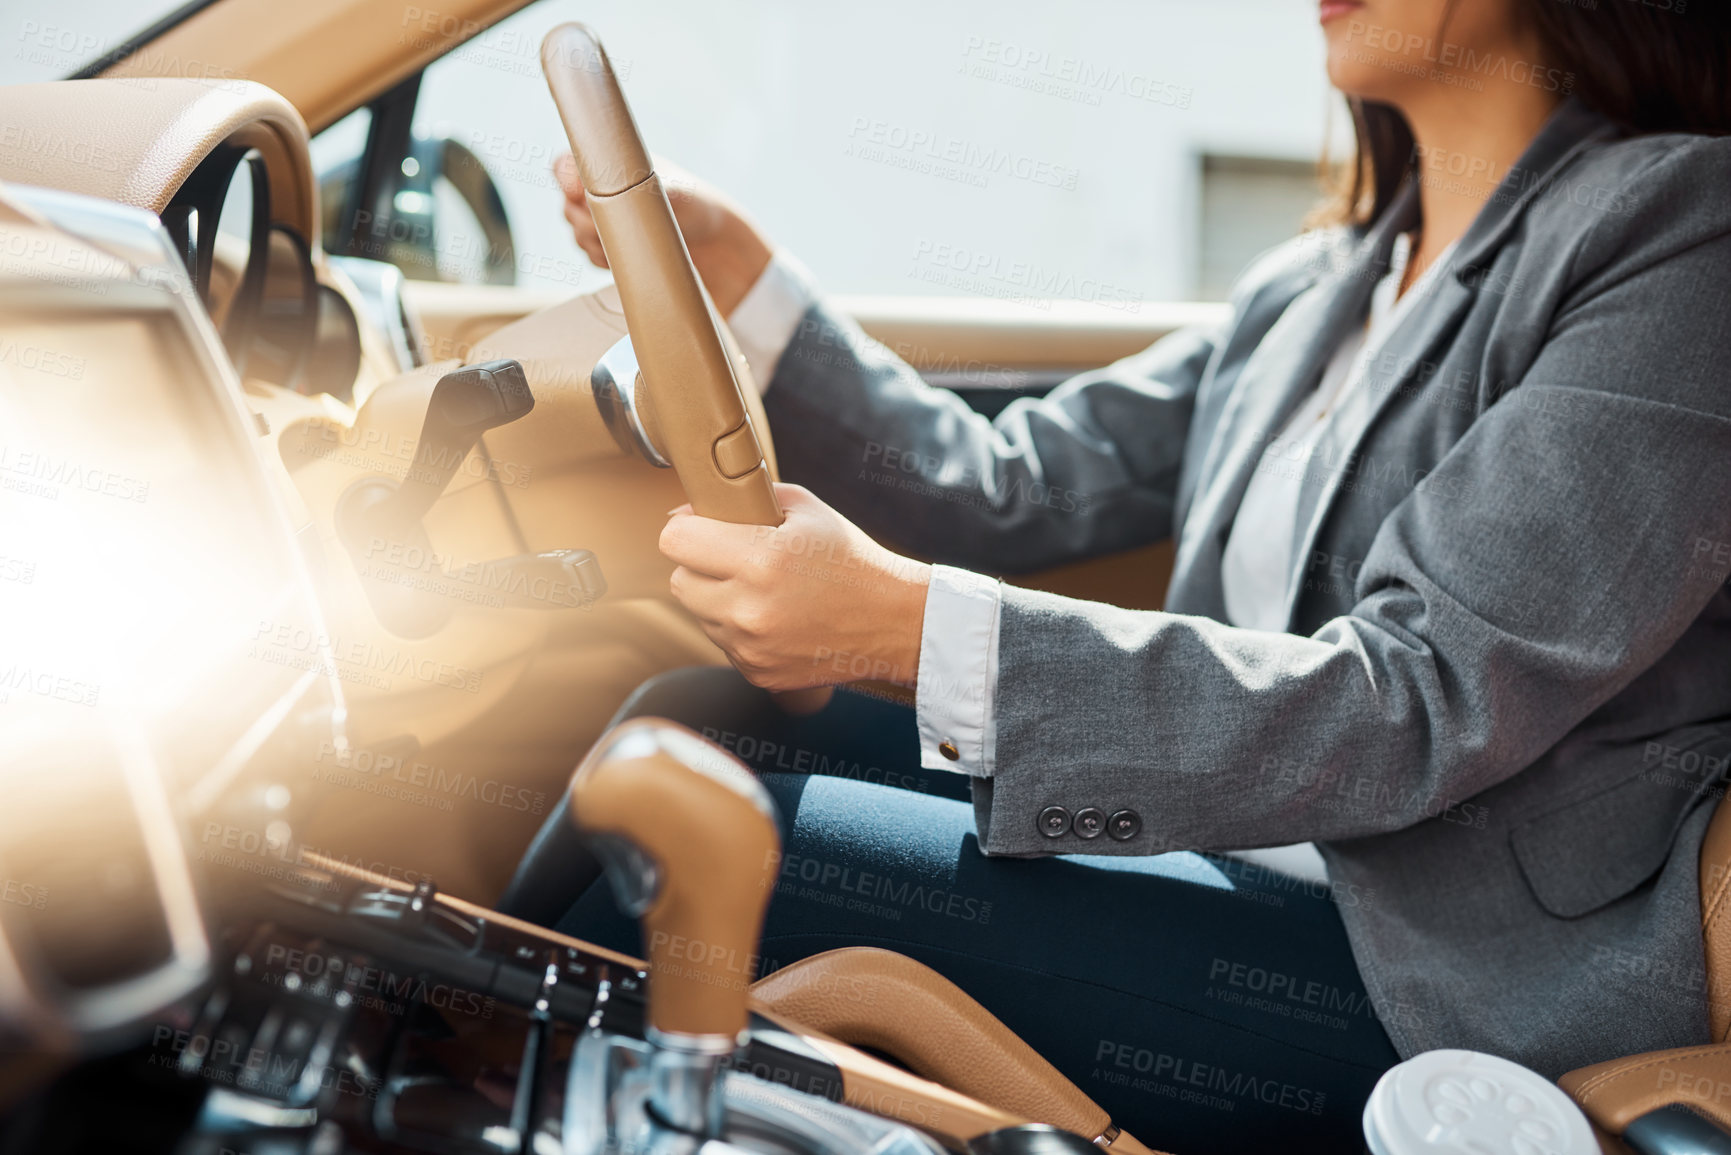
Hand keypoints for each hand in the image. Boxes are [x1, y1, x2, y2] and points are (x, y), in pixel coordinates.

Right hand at [554, 153, 772, 315]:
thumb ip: (626, 187)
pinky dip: (606, 261)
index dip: (565, 182)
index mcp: (608, 162)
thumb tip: (588, 191)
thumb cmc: (693, 205)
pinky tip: (630, 256)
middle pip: (568, 209)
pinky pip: (590, 257)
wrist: (711, 240)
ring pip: (577, 237)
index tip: (580, 197)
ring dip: (599, 246)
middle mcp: (599, 188)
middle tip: (621, 228)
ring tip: (634, 242)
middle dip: (590, 225)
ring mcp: (601, 218)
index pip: (564, 166)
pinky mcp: (607, 245)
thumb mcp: (665, 191)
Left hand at [660, 484, 931, 691]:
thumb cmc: (850, 559)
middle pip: (679, 581)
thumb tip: (689, 511)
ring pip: (700, 614)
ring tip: (766, 591)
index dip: (686, 528)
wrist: (894, 621)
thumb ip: (746, 499)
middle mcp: (749, 608)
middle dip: (701, 566)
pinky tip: (777, 618)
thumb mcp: (806, 509)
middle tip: (738, 560)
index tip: (702, 528)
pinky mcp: (756, 672)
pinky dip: (740, 630)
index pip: (674, 541)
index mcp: (760, 558)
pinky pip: (723, 643)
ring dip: (720, 600)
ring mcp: (751, 646)